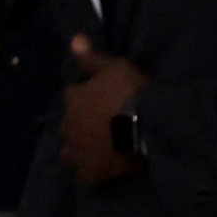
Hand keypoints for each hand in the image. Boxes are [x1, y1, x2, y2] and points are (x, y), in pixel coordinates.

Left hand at [55, 48, 144, 191]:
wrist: (147, 124)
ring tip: (95, 151)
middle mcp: (69, 126)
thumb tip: (73, 39)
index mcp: (74, 99)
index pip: (71, 96)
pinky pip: (83, 177)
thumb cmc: (132, 92)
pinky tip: (99, 173)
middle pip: (68, 126)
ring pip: (70, 153)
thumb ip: (93, 58)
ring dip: (79, 151)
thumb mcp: (116, 67)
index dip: (84, 98)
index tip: (97, 100)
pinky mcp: (89, 172)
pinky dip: (89, 175)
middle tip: (99, 127)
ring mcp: (77, 151)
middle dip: (79, 125)